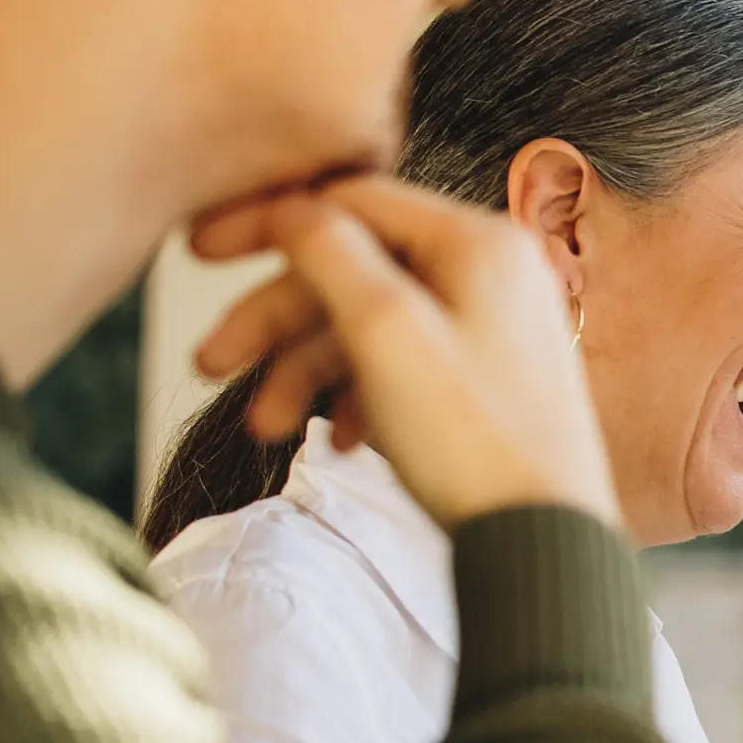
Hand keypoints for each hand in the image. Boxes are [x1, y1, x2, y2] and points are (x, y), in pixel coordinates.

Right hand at [188, 173, 615, 525]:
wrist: (543, 542)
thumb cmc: (474, 442)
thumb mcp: (384, 330)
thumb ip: (330, 253)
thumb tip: (294, 206)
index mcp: (480, 242)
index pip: (353, 200)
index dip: (268, 220)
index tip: (199, 251)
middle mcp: (496, 273)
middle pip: (355, 270)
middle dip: (276, 320)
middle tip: (209, 362)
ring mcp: (497, 328)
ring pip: (372, 325)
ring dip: (306, 370)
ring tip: (263, 427)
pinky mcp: (490, 380)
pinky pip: (404, 365)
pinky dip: (357, 395)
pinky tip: (333, 441)